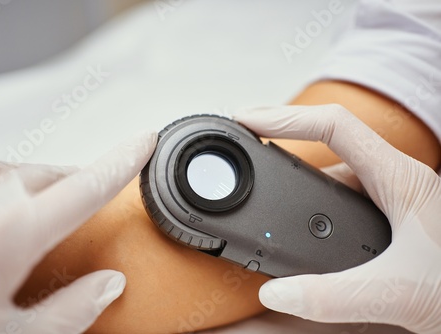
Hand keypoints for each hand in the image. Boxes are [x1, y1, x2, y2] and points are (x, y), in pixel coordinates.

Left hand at [0, 132, 155, 333]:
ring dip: (39, 185)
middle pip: (53, 174)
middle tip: (94, 199)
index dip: (124, 160)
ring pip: (15, 172)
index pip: (89, 185)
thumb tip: (109, 286)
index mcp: (14, 230)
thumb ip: (71, 311)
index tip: (145, 141)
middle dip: (80, 181)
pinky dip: (0, 189)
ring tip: (47, 208)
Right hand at [234, 105, 440, 333]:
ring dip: (299, 175)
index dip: (287, 116)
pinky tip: (299, 214)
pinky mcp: (388, 215)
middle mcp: (393, 180)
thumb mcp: (399, 292)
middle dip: (284, 140)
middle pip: (328, 144)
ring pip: (335, 172)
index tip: (249, 119)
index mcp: (398, 178)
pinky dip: (313, 197)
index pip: (334, 125)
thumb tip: (277, 292)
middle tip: (248, 147)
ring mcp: (391, 197)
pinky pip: (342, 194)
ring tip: (264, 180)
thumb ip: (334, 297)